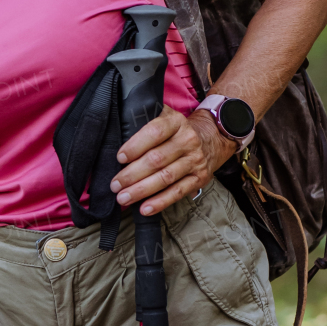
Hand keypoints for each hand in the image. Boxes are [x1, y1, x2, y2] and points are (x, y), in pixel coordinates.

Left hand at [110, 107, 233, 216]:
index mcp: (175, 122)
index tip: (120, 158)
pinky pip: (178, 192)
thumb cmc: (175, 131)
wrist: (211, 139)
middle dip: (132, 174)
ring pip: (166, 177)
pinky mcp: (199, 178)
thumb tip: (115, 134)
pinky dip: (160, 202)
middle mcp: (188, 140)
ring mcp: (195, 160)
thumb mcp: (164, 117)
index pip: (155, 132)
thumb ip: (144, 121)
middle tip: (115, 185)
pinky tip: (144, 208)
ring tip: (123, 198)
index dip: (136, 146)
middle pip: (157, 159)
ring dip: (142, 190)